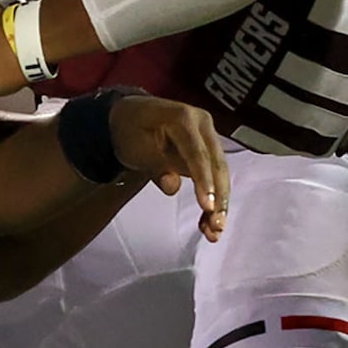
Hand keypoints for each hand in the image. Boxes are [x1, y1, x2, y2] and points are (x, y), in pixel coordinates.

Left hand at [110, 96, 229, 240]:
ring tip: (215, 231)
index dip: (204, 181)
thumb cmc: (130, 130)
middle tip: (217, 226)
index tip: (208, 207)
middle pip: (216, 165)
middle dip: (218, 198)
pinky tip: (208, 221)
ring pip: (220, 173)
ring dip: (219, 203)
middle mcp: (202, 124)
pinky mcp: (208, 150)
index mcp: (183, 117)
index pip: (197, 154)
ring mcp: (207, 136)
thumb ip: (155, 166)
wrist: (128, 116)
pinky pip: (214, 175)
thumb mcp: (135, 148)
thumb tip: (172, 187)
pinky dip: (212, 198)